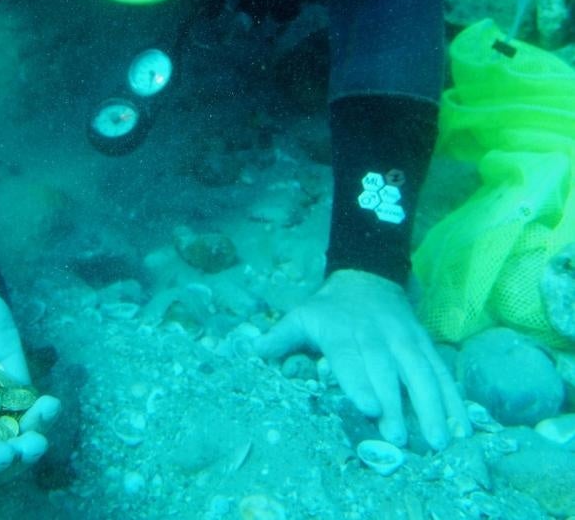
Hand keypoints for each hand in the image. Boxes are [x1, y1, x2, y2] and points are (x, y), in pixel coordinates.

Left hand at [254, 269, 469, 449]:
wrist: (366, 277)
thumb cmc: (329, 309)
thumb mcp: (301, 316)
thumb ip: (281, 337)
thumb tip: (254, 352)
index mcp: (343, 332)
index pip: (351, 358)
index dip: (360, 382)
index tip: (368, 408)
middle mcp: (377, 336)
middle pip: (388, 371)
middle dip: (394, 404)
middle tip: (399, 438)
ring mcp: (405, 340)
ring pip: (422, 372)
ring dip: (432, 406)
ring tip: (439, 441)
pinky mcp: (425, 345)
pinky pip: (442, 372)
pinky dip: (455, 399)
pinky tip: (463, 428)